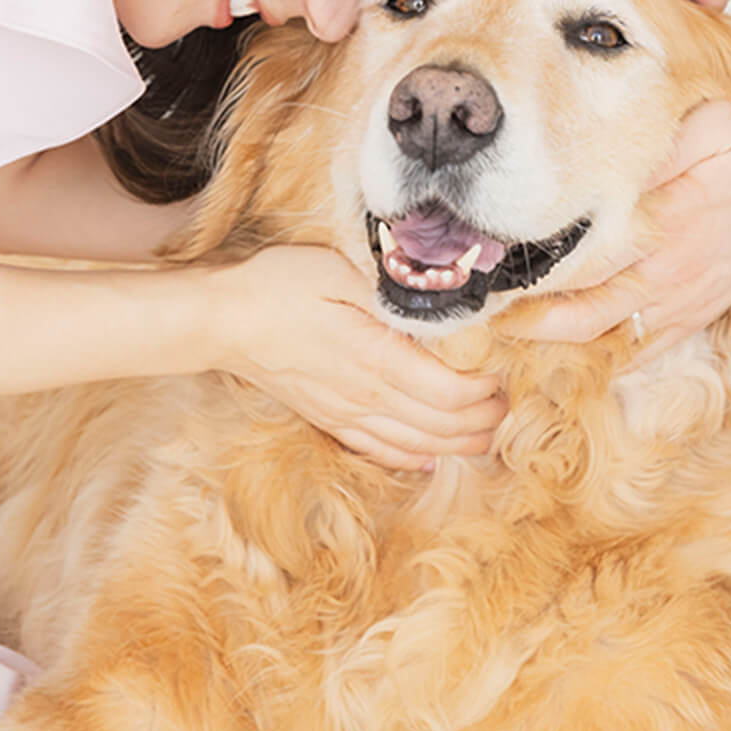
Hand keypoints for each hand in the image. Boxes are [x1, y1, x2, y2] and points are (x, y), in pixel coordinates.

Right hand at [192, 245, 505, 470]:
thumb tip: (445, 303)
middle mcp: (366, 397)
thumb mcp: (342, 271)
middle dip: (485, 420)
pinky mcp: (329, 419)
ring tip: (489, 431)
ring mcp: (347, 414)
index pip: (452, 395)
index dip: (487, 392)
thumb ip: (395, 293)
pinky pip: (381, 451)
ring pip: (418, 447)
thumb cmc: (280, 285)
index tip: (503, 372)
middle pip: (444, 427)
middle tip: (508, 402)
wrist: (222, 320)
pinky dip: (416, 458)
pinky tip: (434, 457)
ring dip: (460, 445)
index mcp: (376, 360)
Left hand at [504, 104, 730, 349]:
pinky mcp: (684, 320)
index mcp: (667, 225)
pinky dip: (584, 353)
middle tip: (464, 302)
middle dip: (518, 309)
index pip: (584, 255)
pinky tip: (542, 349)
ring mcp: (675, 306)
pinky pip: (627, 350)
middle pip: (577, 305)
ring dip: (542, 337)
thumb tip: (598, 154)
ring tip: (488, 327)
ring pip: (595, 335)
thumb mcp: (716, 124)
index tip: (482, 263)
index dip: (529, 265)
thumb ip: (659, 140)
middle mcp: (665, 275)